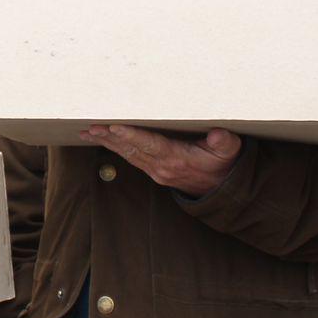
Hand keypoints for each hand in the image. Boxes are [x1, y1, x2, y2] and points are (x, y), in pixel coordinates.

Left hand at [81, 124, 241, 196]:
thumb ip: (224, 142)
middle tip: (91, 127)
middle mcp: (161, 167)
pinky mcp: (153, 171)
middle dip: (110, 138)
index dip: (132, 135)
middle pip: (131, 149)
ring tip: (87, 132)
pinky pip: (130, 157)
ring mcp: (155, 171)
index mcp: (177, 158)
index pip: (150, 144)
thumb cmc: (223, 164)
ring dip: (107, 142)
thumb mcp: (229, 152)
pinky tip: (102, 139)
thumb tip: (217, 135)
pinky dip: (115, 147)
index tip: (114, 127)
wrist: (221, 191)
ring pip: (127, 154)